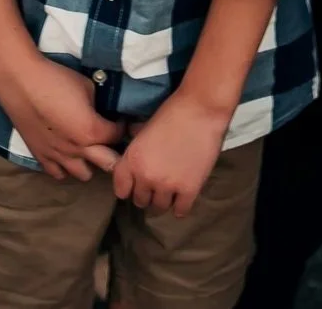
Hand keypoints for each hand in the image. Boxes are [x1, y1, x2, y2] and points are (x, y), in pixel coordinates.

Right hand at [0, 48, 127, 181]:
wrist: (20, 81)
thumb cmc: (55, 79)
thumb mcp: (87, 86)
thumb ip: (99, 105)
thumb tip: (103, 112)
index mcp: (92, 131)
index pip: (117, 136)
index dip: (121, 126)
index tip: (119, 119)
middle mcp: (78, 150)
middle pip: (109, 164)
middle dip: (114, 153)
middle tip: (110, 140)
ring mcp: (58, 156)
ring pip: (84, 175)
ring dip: (90, 163)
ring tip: (88, 149)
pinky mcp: (40, 156)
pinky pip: (58, 174)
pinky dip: (65, 167)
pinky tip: (66, 153)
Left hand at [114, 89, 228, 216]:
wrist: (200, 110)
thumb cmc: (172, 112)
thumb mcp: (144, 128)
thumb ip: (136, 145)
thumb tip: (130, 145)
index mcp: (132, 160)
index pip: (121, 190)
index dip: (128, 188)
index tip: (134, 186)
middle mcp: (146, 176)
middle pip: (140, 201)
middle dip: (146, 194)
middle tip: (155, 186)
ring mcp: (168, 185)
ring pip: (159, 208)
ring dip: (163, 201)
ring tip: (169, 192)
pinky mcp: (189, 189)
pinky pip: (181, 211)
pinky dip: (181, 207)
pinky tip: (182, 198)